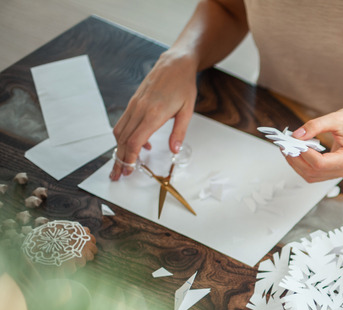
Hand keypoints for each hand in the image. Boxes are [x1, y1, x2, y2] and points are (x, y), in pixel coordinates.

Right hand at [110, 51, 197, 179]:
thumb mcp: (188, 111)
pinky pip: (124, 122)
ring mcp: (134, 105)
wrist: (175, 64)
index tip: (128, 171)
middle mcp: (139, 109)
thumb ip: (179, 132)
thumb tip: (173, 150)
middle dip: (119, 159)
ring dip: (118, 149)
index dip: (129, 158)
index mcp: (153, 113)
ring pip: (119, 131)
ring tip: (121, 164)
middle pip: (123, 139)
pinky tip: (138, 145)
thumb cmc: (183, 86)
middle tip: (117, 175)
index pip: (134, 141)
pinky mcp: (133, 102)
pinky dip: (125, 137)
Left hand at [284, 105, 342, 181]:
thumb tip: (296, 135)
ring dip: (297, 164)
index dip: (304, 154)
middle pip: (314, 173)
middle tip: (285, 145)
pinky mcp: (337, 170)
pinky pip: (316, 173)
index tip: (292, 142)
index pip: (320, 164)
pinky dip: (304, 165)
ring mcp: (342, 172)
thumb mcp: (336, 118)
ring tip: (289, 148)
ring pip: (312, 176)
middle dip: (296, 160)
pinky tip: (298, 152)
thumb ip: (314, 126)